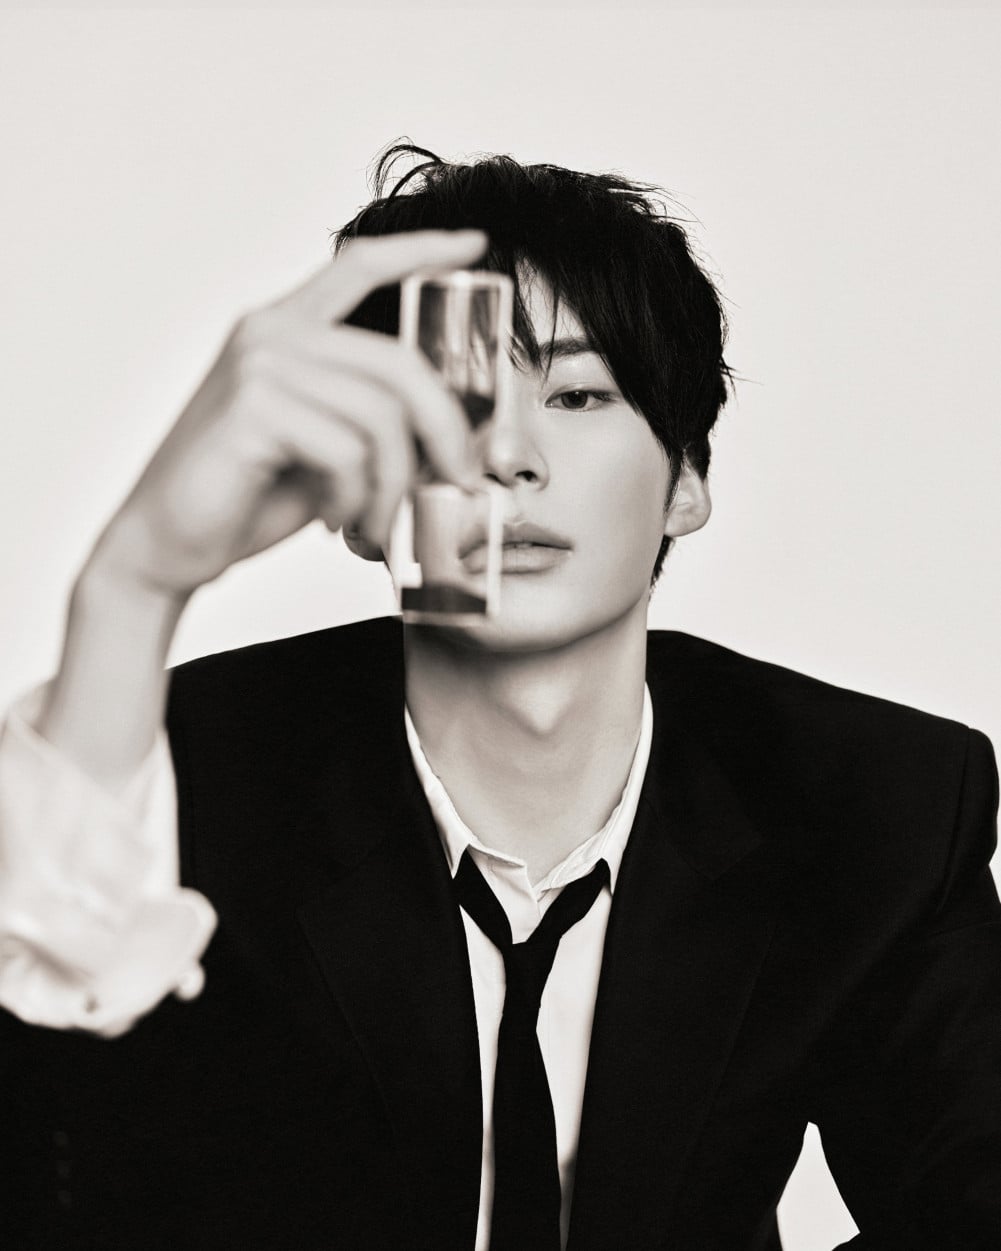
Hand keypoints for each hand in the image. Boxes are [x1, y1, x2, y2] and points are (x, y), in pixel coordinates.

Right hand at [94, 229, 487, 598]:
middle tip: (460, 482)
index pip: (360, 265)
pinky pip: (348, 452)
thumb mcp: (327, 449)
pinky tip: (334, 521)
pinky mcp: (251, 409)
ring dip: (393, 487)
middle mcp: (270, 332)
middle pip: (400, 362)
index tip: (474, 245)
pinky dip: (356, 500)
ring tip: (375, 524)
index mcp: (286, 329)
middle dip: (446, 431)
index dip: (421, 249)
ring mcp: (258, 365)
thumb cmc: (246, 495)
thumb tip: (457, 435)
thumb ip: (376, 422)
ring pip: (381, 417)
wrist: (167, 543)